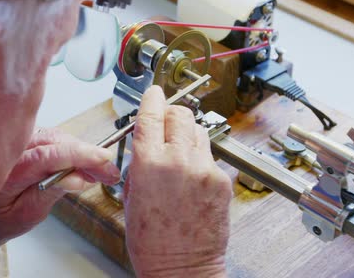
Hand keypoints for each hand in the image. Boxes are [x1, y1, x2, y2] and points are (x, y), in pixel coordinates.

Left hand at [0, 128, 119, 248]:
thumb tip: (78, 179)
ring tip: (101, 172)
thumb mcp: (29, 213)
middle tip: (111, 174)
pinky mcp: (27, 137)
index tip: (103, 159)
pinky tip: (85, 164)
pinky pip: (54, 137)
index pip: (48, 156)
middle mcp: (12, 149)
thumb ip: (51, 193)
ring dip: (83, 153)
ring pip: (59, 138)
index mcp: (8, 170)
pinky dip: (73, 149)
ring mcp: (19, 140)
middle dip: (88, 156)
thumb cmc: (2, 216)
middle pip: (57, 142)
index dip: (79, 155)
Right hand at [124, 86, 231, 276]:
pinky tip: (191, 176)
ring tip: (178, 155)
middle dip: (170, 114)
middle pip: (180, 114)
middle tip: (164, 123)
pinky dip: (199, 158)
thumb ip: (139, 163)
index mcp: (150, 164)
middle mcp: (179, 161)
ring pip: (197, 131)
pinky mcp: (222, 180)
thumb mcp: (131, 196)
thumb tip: (146, 142)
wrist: (182, 267)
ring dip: (186, 135)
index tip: (154, 92)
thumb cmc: (152, 241)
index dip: (152, 98)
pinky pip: (210, 155)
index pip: (152, 114)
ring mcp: (205, 169)